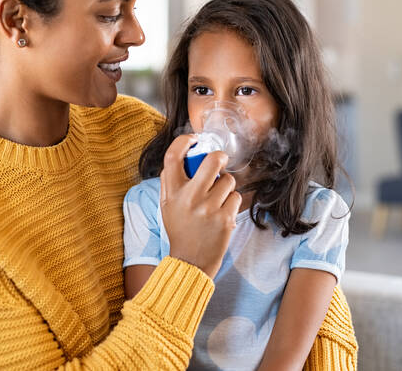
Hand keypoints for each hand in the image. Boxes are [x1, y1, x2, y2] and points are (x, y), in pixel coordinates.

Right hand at [160, 134, 241, 278]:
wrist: (191, 261)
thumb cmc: (180, 229)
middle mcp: (190, 198)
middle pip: (212, 160)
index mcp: (172, 193)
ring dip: (225, 185)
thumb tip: (182, 155)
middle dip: (219, 157)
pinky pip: (235, 196)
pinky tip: (222, 212)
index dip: (184, 141)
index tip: (193, 140)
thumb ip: (170, 182)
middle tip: (220, 160)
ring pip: (228, 180)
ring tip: (217, 198)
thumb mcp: (166, 205)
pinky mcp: (225, 219)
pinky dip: (231, 202)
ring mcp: (209, 208)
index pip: (173, 157)